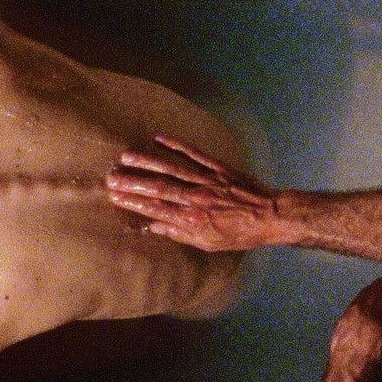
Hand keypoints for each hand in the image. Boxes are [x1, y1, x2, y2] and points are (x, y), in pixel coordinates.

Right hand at [104, 135, 285, 251]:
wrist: (271, 216)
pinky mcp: (218, 167)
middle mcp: (196, 199)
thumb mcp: (209, 244)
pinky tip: (158, 138)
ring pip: (172, 168)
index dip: (134, 202)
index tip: (115, 196)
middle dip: (132, 182)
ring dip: (147, 162)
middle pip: (159, 188)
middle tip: (110, 177)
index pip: (156, 209)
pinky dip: (176, 145)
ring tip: (125, 157)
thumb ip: (180, 234)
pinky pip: (194, 153)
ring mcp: (207, 180)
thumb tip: (154, 227)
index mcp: (192, 220)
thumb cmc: (239, 234)